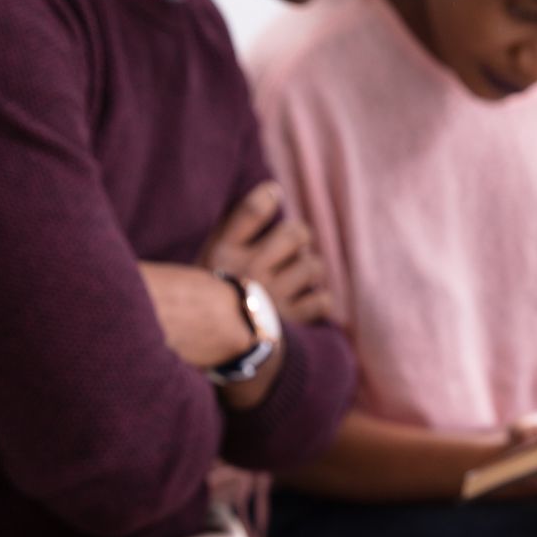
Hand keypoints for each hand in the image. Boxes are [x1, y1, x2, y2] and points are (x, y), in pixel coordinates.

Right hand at [201, 181, 332, 324]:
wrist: (218, 346)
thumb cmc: (218, 296)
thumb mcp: (213, 259)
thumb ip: (237, 229)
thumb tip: (274, 191)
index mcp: (224, 253)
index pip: (251, 211)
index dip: (268, 196)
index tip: (274, 193)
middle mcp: (249, 271)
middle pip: (294, 234)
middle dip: (300, 234)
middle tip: (295, 243)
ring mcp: (272, 297)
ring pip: (313, 266)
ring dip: (310, 269)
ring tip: (297, 276)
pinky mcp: (291, 322)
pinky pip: (323, 300)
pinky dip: (319, 300)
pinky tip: (304, 301)